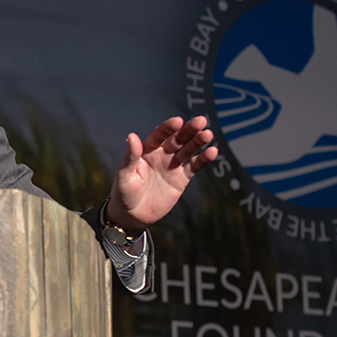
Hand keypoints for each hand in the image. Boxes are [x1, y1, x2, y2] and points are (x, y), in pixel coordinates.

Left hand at [107, 115, 217, 231]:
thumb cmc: (124, 193)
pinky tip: (212, 151)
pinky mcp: (181, 178)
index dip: (168, 128)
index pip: (159, 135)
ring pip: (187, 150)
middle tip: (200, 121)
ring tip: (207, 134)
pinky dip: (203, 159)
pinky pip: (194, 166)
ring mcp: (172, 165)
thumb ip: (130, 156)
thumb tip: (132, 136)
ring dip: (197, 142)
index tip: (178, 121)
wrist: (133, 215)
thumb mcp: (125, 174)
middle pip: (177, 139)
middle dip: (188, 130)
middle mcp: (161, 154)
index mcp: (146, 150)